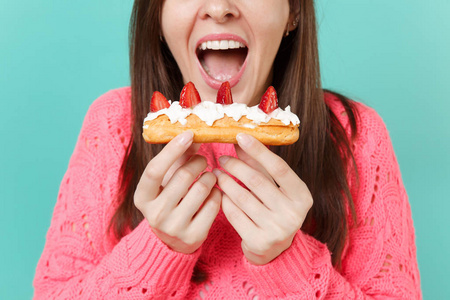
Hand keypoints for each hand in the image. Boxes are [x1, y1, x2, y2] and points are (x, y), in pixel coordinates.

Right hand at [134, 131, 220, 253]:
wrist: (171, 241)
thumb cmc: (169, 201)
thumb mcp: (165, 182)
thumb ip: (178, 159)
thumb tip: (196, 136)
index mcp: (142, 198)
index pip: (154, 169)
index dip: (173, 149)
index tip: (189, 134)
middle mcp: (155, 214)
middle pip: (183, 176)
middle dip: (198, 162)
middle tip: (202, 160)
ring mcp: (174, 227)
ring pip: (202, 188)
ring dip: (210, 176)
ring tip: (209, 176)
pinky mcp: (194, 236)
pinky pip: (214, 204)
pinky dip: (217, 192)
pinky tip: (214, 191)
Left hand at [215, 133, 312, 264]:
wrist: (274, 248)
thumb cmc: (274, 209)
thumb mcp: (275, 187)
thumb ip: (260, 165)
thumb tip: (240, 140)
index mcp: (302, 196)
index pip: (279, 168)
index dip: (258, 150)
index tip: (240, 136)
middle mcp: (293, 214)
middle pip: (257, 181)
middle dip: (236, 166)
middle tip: (222, 158)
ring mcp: (276, 230)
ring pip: (242, 197)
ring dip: (225, 181)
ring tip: (217, 173)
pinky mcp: (258, 241)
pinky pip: (234, 214)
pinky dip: (224, 200)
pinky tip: (219, 192)